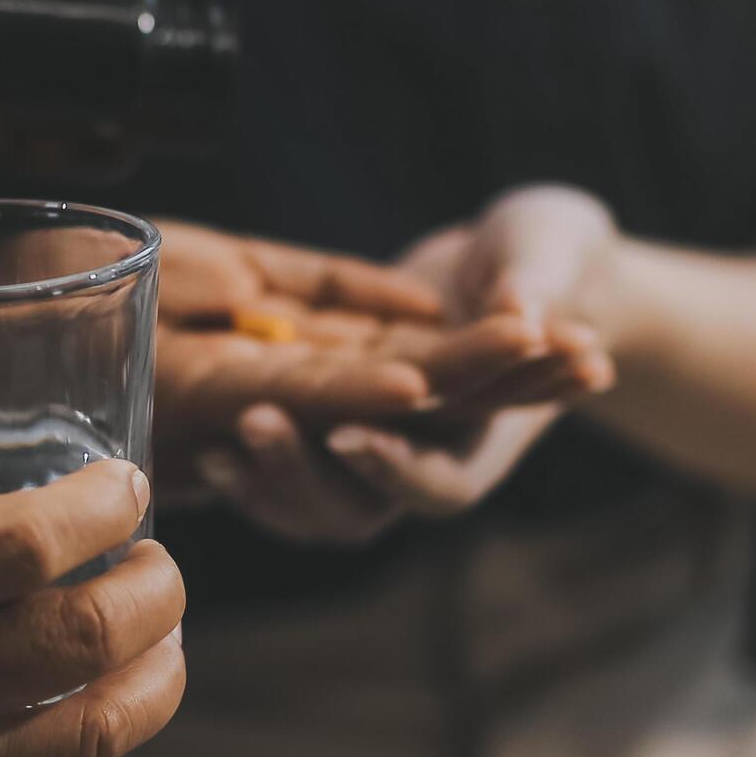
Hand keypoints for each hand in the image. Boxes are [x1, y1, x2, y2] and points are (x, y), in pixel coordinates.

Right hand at [0, 461, 181, 756]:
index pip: (24, 543)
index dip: (102, 506)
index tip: (125, 481)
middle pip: (87, 635)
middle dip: (157, 588)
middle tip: (162, 555)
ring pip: (94, 729)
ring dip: (156, 672)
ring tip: (165, 631)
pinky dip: (79, 721)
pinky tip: (82, 687)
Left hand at [183, 197, 622, 546]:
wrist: (513, 265)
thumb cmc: (546, 256)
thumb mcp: (547, 247)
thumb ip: (536, 279)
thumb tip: (520, 308)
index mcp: (485, 434)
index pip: (439, 481)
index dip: (396, 466)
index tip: (347, 434)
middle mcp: (423, 458)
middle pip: (357, 510)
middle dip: (304, 474)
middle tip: (256, 423)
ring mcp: (371, 449)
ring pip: (308, 504)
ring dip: (265, 478)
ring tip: (220, 448)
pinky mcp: (329, 427)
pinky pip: (281, 472)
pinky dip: (248, 465)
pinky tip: (207, 448)